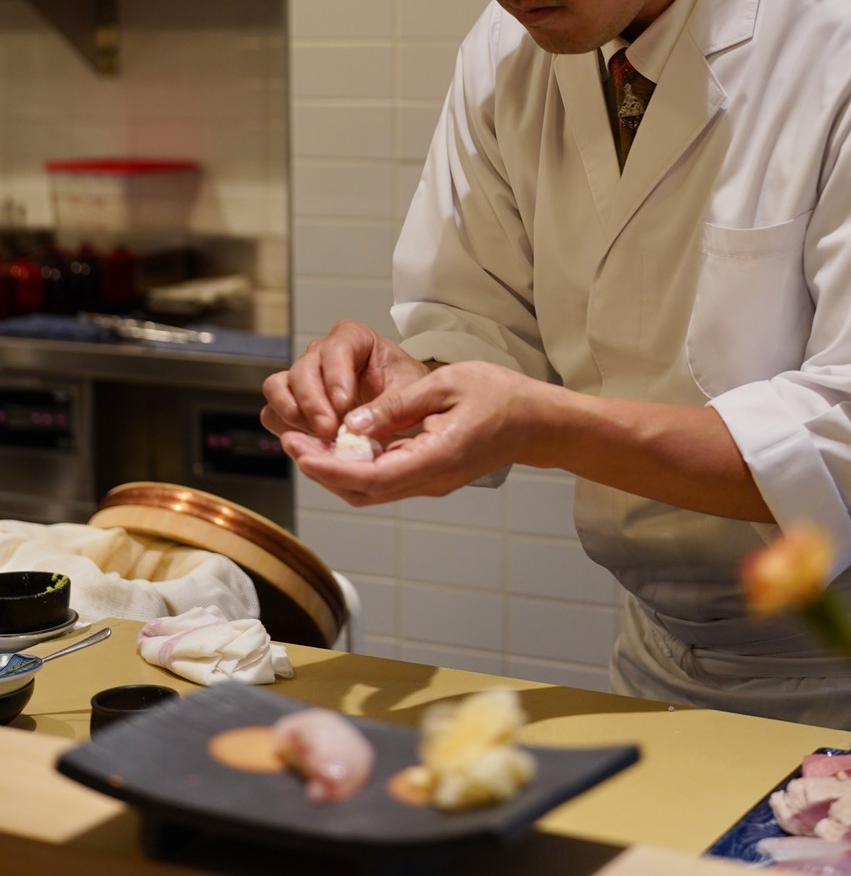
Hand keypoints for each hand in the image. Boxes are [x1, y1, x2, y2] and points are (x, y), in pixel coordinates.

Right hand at [261, 321, 431, 443]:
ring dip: (293, 414)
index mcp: (354, 339)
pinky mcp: (292, 403)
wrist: (403, 411)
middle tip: (329, 430)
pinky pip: (272, 412)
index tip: (344, 404)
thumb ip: (388, 406)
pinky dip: (285, 428)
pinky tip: (309, 442)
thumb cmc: (409, 393)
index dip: (336, 375)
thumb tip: (355, 425)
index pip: (336, 348)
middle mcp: (323, 354)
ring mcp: (303, 378)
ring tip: (318, 437)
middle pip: (302, 369)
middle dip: (313, 402)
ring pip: (278, 386)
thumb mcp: (411, 395)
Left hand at [279, 360, 555, 506]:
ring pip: (370, 490)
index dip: (328, 467)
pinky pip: (384, 479)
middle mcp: (429, 479)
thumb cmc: (499, 395)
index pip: (371, 476)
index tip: (298, 449)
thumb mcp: (447, 384)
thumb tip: (355, 421)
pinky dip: (354, 466)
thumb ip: (400, 405)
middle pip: (363, 491)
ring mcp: (429, 481)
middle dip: (321, 470)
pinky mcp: (429, 475)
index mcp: (436, 458)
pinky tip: (338, 443)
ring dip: (334, 471)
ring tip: (305, 442)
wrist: (536, 421)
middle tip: (289, 440)